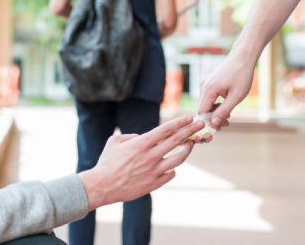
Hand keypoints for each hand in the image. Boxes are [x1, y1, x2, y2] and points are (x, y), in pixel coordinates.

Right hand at [78, 116, 203, 209]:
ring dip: (187, 149)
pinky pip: (171, 173)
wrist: (103, 186)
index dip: (180, 122)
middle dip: (191, 130)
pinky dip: (172, 168)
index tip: (190, 118)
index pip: (167, 129)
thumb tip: (142, 137)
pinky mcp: (155, 183)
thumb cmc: (107, 162)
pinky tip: (171, 165)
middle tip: (200, 125)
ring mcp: (155, 170)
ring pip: (179, 158)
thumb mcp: (115, 141)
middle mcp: (152, 155)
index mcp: (142, 143)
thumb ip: (131, 136)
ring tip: (191, 144)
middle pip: (177, 140)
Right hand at [198, 51, 254, 129]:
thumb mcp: (236, 96)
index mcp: (208, 89)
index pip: (202, 112)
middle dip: (213, 117)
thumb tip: (214, 124)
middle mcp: (204, 86)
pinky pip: (209, 97)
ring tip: (229, 114)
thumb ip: (224, 111)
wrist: (243, 57)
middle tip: (227, 122)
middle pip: (203, 108)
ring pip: (206, 103)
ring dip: (215, 111)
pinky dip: (215, 104)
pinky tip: (226, 105)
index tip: (223, 125)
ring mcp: (206, 83)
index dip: (210, 121)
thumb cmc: (241, 75)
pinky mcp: (209, 82)